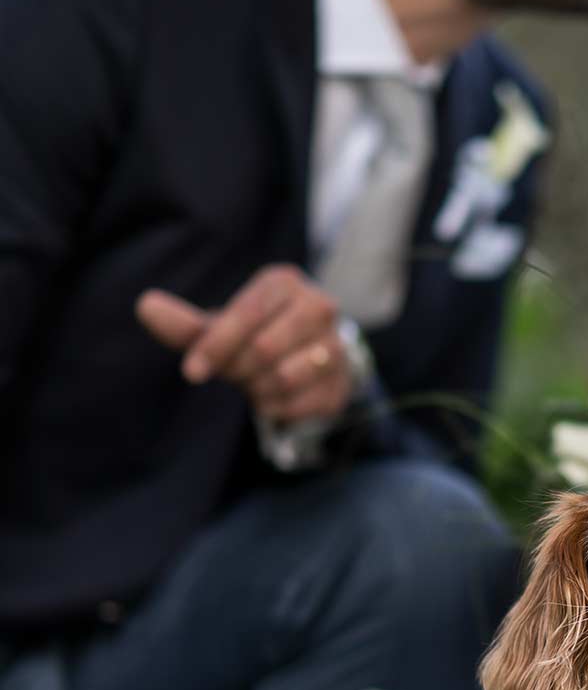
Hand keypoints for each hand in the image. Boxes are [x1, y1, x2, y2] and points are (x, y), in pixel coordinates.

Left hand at [136, 267, 355, 423]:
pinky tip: (273, 397)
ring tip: (254, 382)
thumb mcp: (218, 328)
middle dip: (236, 370)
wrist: (305, 362)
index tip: (191, 372)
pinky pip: (298, 403)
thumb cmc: (253, 337)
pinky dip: (275, 407)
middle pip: (263, 349)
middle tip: (232, 374)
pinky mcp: (341, 381)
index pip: (245, 314)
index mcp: (283, 282)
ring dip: (256, 389)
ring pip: (282, 377)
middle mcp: (318, 306)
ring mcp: (336, 344)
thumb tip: (144, 306)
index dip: (215, 346)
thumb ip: (184, 324)